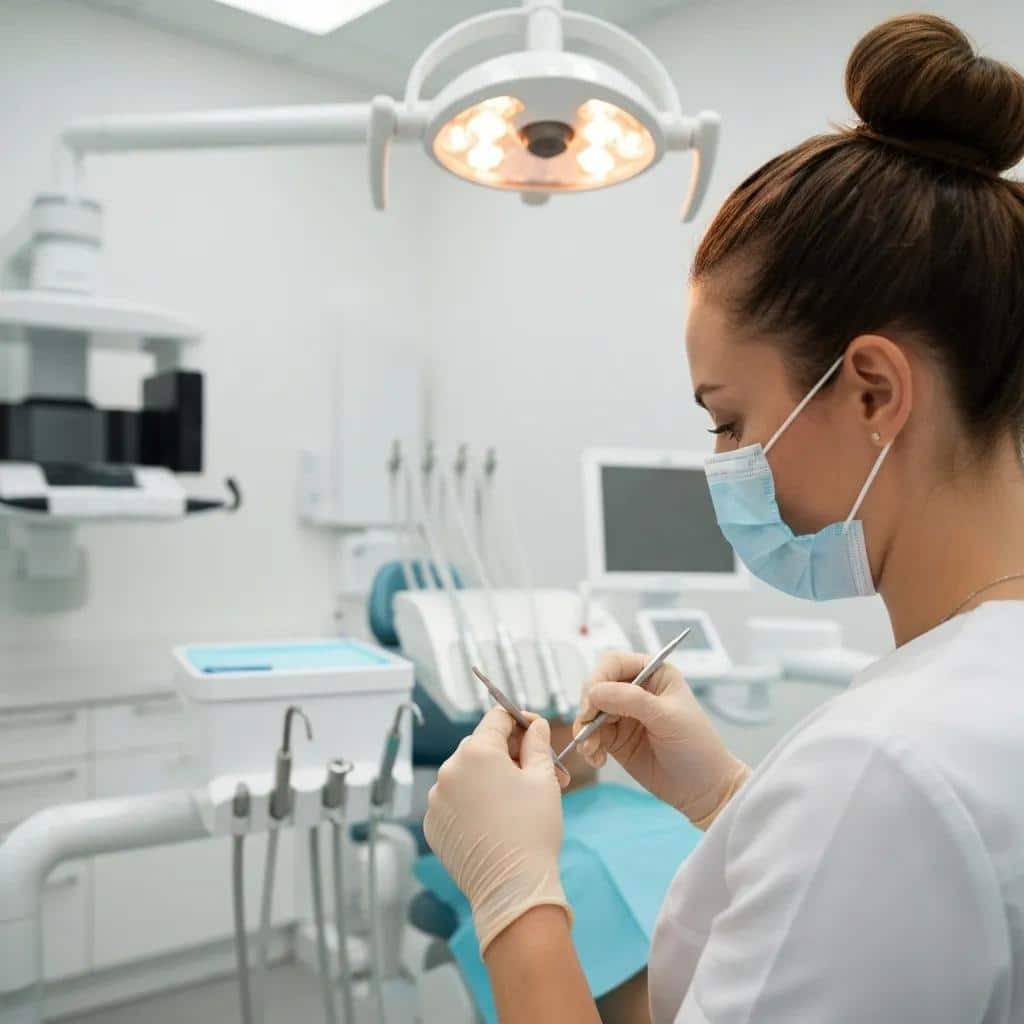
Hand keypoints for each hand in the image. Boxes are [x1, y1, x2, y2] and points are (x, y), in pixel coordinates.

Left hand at [424, 708, 571, 953]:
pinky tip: (495, 820)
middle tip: (537, 773)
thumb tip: (536, 725)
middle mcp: (450, 770)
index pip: (497, 718)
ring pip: (466, 774)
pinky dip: (472, 803)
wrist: (512, 888)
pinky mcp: (433, 824)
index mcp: (477, 752)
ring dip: (489, 779)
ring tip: (518, 802)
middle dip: (509, 754)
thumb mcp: (543, 779)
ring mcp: (437, 799)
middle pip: (481, 746)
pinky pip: (454, 801)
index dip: (520, 722)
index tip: (536, 734)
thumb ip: (537, 744)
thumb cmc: (532, 830)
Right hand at [574, 651, 748, 828]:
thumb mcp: (666, 717)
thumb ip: (630, 700)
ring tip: (592, 751)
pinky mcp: (616, 739)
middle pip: (596, 686)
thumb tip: (594, 692)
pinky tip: (597, 759)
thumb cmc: (696, 746)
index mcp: (653, 673)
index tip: (592, 704)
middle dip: (587, 707)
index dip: (598, 679)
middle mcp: (635, 690)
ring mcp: (623, 715)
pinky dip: (588, 746)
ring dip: (584, 730)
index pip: (614, 663)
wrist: (703, 789)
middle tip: (587, 729)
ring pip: (589, 712)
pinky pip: (591, 735)